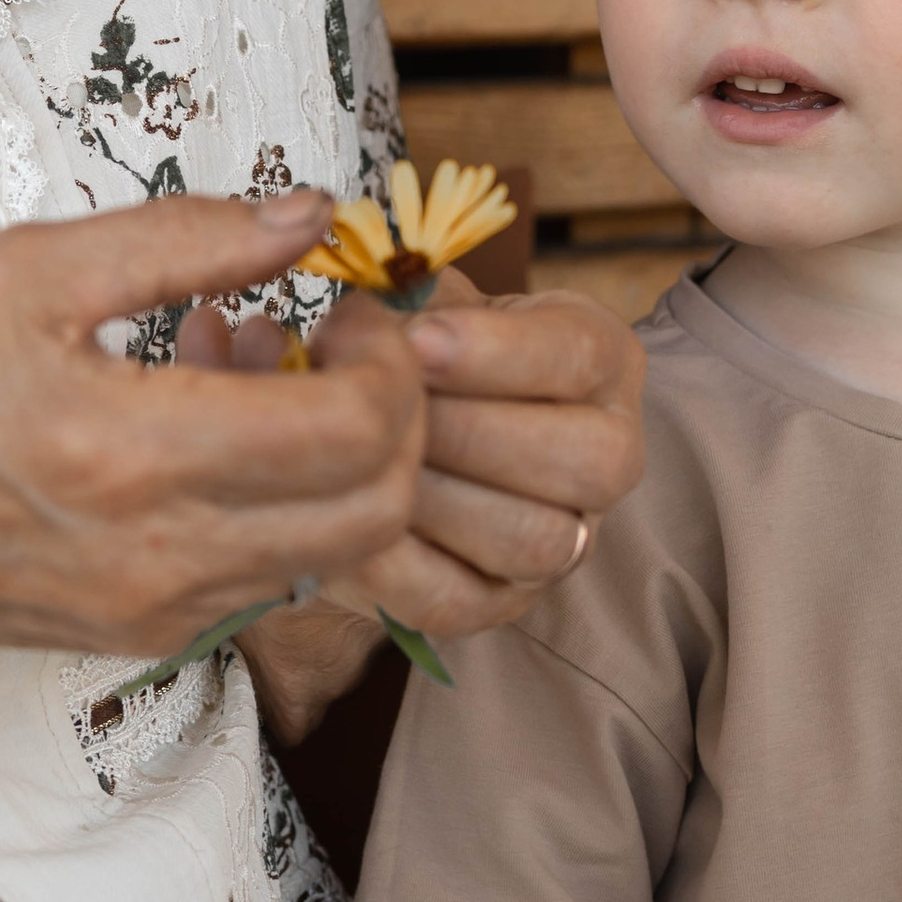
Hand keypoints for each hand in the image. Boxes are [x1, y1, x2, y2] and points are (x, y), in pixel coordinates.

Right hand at [0, 186, 427, 667]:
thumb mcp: (30, 271)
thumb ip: (186, 238)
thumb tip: (306, 218)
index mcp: (136, 458)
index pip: (358, 433)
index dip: (388, 358)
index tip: (345, 304)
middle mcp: (165, 557)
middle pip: (380, 506)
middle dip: (395, 411)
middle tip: (336, 339)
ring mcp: (162, 609)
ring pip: (336, 548)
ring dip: (336, 458)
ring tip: (250, 368)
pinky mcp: (148, 633)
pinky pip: (269, 571)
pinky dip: (278, 498)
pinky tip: (205, 425)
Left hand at [186, 271, 645, 736]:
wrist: (387, 430)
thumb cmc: (408, 347)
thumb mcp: (409, 301)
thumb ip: (379, 299)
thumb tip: (296, 322)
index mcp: (596, 360)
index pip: (578, 356)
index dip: (498, 352)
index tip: (416, 341)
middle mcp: (604, 454)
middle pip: (578, 460)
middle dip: (466, 430)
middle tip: (373, 406)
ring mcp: (561, 540)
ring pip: (529, 539)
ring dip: (432, 497)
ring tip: (354, 461)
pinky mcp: (495, 602)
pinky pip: (455, 600)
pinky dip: (389, 563)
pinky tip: (338, 518)